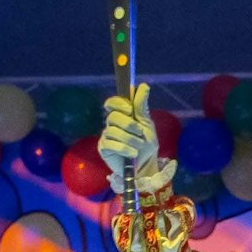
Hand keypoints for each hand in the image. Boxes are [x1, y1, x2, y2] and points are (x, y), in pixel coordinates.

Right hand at [98, 82, 174, 197]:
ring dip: (129, 139)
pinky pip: (110, 144)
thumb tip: (143, 85)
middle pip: (113, 117)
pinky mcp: (104, 148)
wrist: (146, 165)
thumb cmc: (146, 145)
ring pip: (113, 131)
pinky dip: (124, 148)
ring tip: (138, 145)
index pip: (112, 103)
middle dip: (128, 124)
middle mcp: (112, 124)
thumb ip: (142, 106)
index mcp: (122, 116)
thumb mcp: (147, 124)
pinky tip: (132, 154)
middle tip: (139, 132)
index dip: (118, 103)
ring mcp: (106, 136)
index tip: (129, 109)